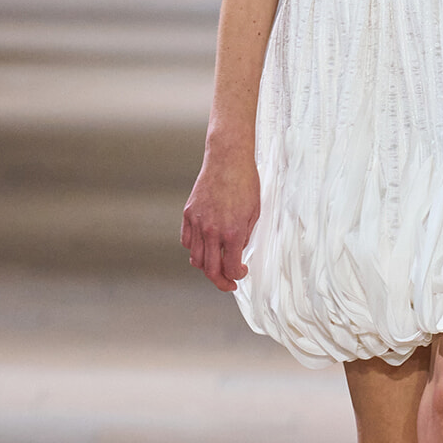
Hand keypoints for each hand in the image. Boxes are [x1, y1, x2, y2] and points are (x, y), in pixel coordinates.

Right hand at [181, 156, 259, 290]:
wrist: (228, 159)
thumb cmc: (245, 182)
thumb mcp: (254, 213)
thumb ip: (245, 236)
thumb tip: (237, 251)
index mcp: (232, 232)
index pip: (230, 267)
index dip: (237, 276)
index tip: (241, 273)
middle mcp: (212, 231)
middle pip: (210, 270)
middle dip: (221, 281)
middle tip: (228, 283)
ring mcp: (197, 223)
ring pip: (196, 259)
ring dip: (206, 267)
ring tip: (216, 265)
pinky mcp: (188, 214)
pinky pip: (187, 241)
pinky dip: (194, 249)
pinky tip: (204, 247)